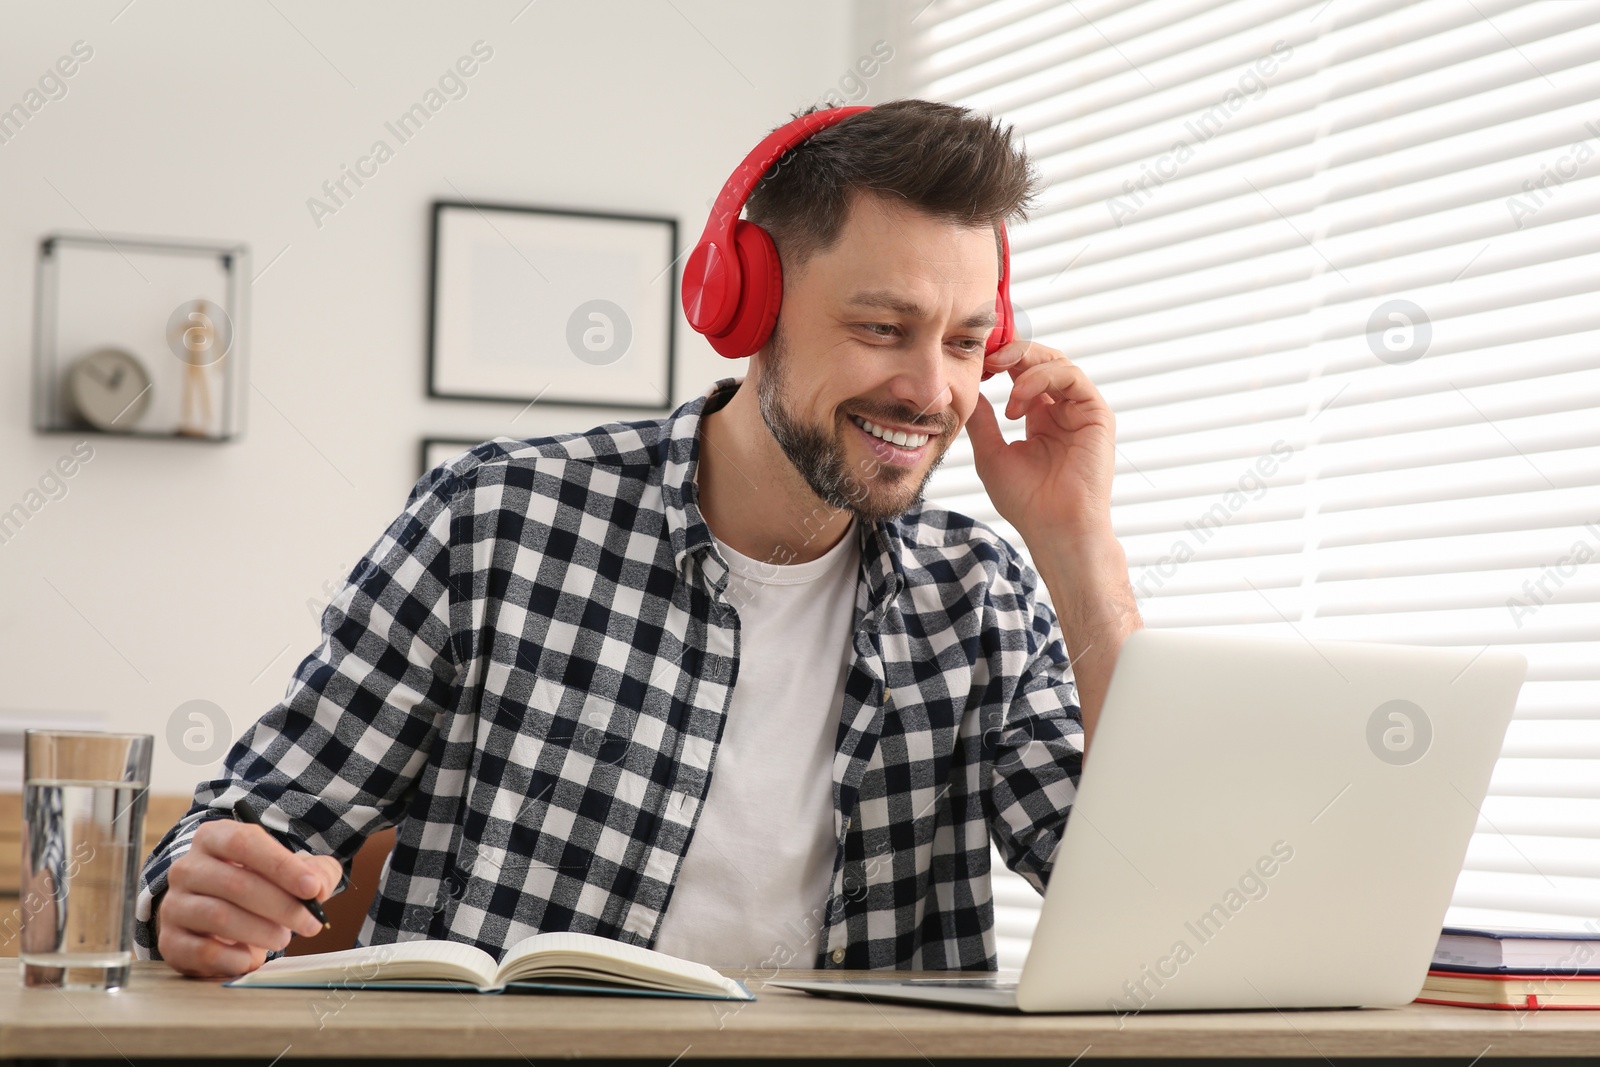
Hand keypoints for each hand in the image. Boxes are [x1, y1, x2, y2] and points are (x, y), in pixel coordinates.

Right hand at [156, 819, 341, 977]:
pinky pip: (202, 951)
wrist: (222, 919)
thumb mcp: (295, 872)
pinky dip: (234, 958)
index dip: (281, 866)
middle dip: (281, 906)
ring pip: (219, 916)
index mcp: (214, 837)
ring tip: (283, 938)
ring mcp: (174, 905)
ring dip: (260, 931)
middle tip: (310, 924)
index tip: (312, 889)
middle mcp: (187, 867)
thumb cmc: (263, 886)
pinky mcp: (170, 941)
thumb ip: (316, 872)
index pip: (245, 842)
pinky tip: (252, 957)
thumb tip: (318, 889)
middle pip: (235, 883)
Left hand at [964, 338, 1116, 543]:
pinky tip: (1018, 401)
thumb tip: (968, 391)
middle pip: (1041, 360)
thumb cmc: (1026, 501)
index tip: (975, 360)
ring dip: (1024, 365)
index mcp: (1038, 417)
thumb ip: (981, 421)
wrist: (1054, 527)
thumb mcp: (991, 454)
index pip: (1022, 373)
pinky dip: (1042, 378)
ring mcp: (1080, 411)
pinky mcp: (1097, 414)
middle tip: (986, 357)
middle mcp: (1061, 409)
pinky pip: (1072, 377)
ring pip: (1057, 362)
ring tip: (1002, 385)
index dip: (1000, 360)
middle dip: (1012, 352)